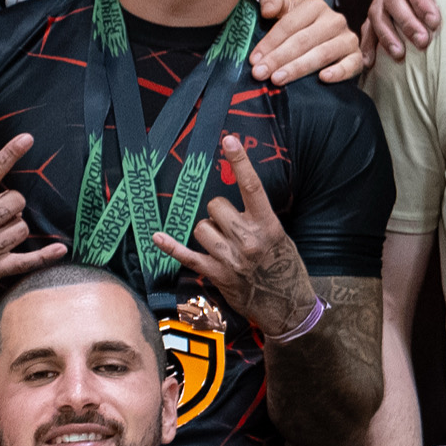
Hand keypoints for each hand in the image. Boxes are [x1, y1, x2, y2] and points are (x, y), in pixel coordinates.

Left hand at [151, 137, 316, 338]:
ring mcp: (230, 258)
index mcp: (268, 226)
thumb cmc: (286, 268)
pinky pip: (187, 255)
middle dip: (219, 211)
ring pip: (201, 227)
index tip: (229, 139)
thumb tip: (238, 200)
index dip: (240, 161)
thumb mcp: (281, 237)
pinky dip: (171, 246)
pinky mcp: (217, 274)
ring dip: (207, 230)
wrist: (288, 306)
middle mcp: (248, 240)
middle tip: (230, 224)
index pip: (252, 187)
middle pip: (216, 206)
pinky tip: (157, 236)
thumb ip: (259, 219)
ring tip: (221, 242)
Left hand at [249, 0, 366, 87]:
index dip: (270, 42)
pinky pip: (350, 65)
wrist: (329, 41)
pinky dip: (338, 72)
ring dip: (298, 68)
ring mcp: (348, 39)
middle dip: (279, 58)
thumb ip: (273, 2)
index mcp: (315, 6)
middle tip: (260, 73)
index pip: (289, 24)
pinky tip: (322, 78)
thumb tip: (267, 9)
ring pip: (322, 53)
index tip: (254, 60)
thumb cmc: (302, 28)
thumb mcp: (286, 11)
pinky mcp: (357, 57)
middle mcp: (334, 20)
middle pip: (303, 40)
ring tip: (278, 79)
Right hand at [368, 0, 445, 58]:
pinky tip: (369, 61)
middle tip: (422, 42)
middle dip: (407, 23)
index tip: (434, 21)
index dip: (421, 2)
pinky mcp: (378, 7)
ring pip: (377, 14)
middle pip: (392, 0)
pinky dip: (368, 43)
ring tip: (399, 54)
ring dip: (387, 36)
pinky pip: (369, 25)